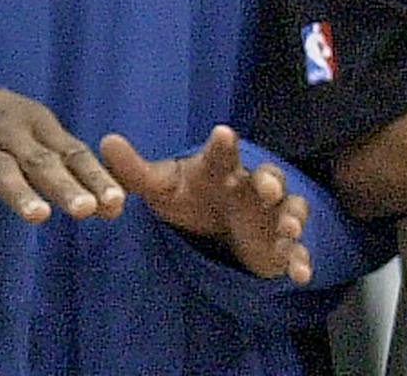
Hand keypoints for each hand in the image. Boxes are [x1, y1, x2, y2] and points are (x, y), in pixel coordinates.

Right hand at [0, 85, 125, 239]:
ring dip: (20, 193)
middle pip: (41, 161)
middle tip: (87, 209)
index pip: (74, 153)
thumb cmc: (3, 129)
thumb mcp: (36, 137)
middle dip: (65, 185)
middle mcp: (11, 133)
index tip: (117, 202)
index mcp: (41, 126)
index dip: (96, 177)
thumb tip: (113, 206)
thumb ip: (70, 170)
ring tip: (39, 216)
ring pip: (1, 170)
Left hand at [101, 125, 312, 283]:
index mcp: (223, 170)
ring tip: (289, 229)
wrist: (219, 221)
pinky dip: (301, 259)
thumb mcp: (161, 186)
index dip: (223, 145)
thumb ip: (135, 170)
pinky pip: (295, 249)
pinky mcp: (279, 244)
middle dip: (271, 181)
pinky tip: (300, 273)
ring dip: (292, 217)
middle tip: (267, 188)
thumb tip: (106, 140)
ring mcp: (271, 214)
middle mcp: (253, 187)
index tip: (222, 134)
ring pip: (290, 208)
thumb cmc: (191, 196)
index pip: (223, 154)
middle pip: (269, 177)